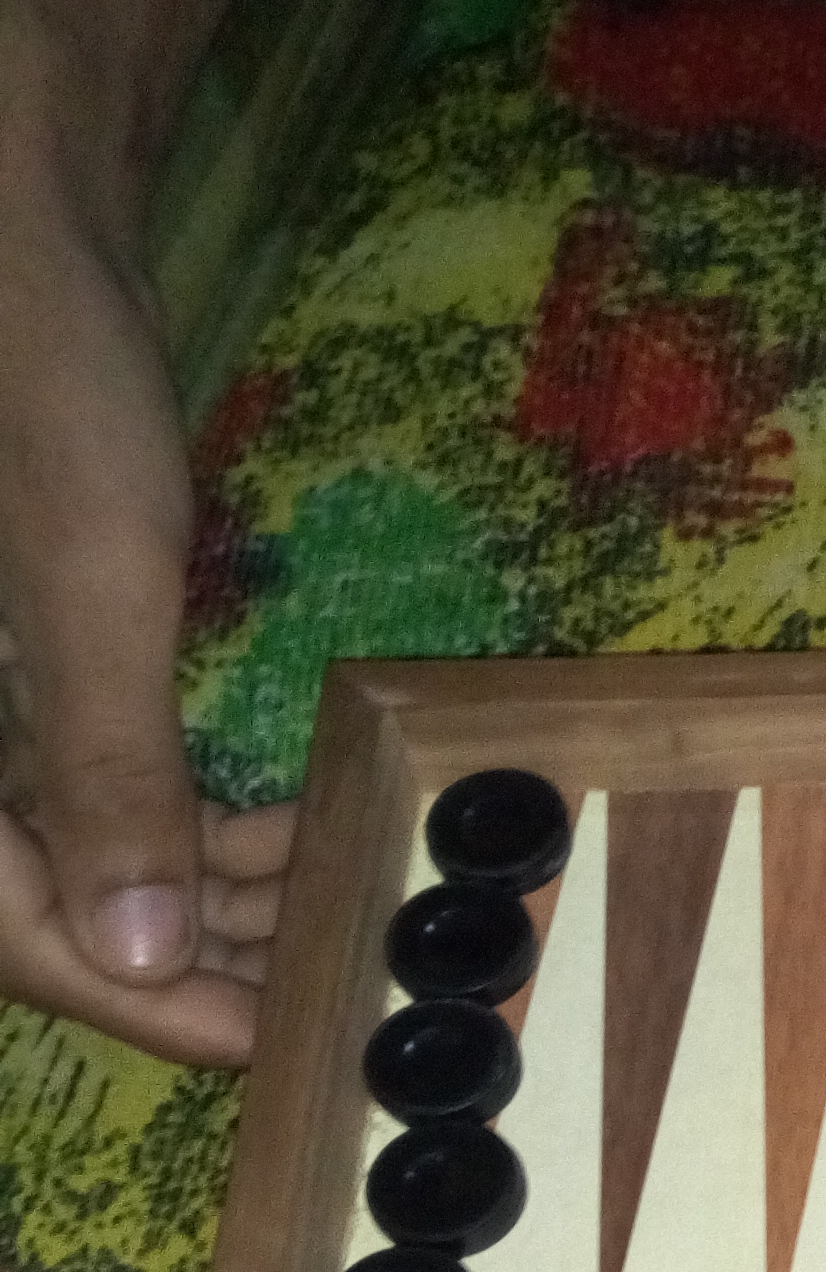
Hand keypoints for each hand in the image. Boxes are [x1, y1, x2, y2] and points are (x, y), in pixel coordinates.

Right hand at [0, 122, 292, 1065]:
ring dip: (219, 894)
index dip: (155, 1001)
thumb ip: (110, 770)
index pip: (29, 937)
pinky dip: (197, 820)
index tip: (283, 1042)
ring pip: (92, 858)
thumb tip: (140, 945)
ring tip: (345, 902)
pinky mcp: (30, 674)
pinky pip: (105, 786)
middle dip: (207, 956)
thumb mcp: (93, 583)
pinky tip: (294, 825)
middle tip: (347, 981)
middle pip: (62, 914)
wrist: (15, 229)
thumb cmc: (39, 383)